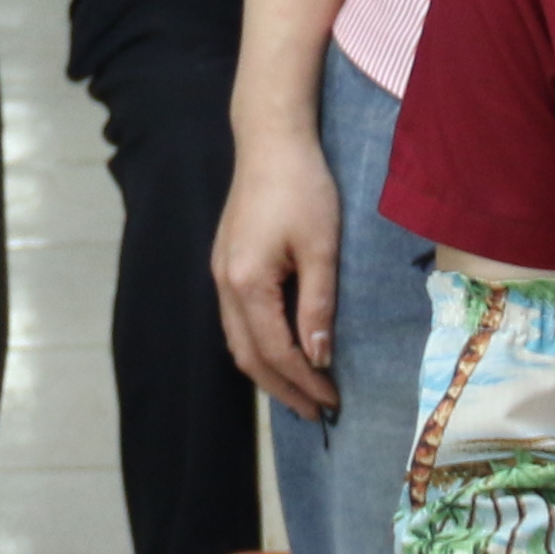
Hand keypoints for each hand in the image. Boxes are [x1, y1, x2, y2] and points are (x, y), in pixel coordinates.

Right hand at [212, 120, 344, 420]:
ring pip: (238, 341)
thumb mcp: (322, 248)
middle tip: (319, 414)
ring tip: (302, 393)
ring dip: (269, 372)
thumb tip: (319, 359)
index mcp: (247, 283)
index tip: (334, 402)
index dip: (305, 382)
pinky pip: (237, 321)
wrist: (271, 140)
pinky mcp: (226, 262)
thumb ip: (318, 306)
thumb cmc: (303, 187)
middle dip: (284, 389)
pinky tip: (282, 352)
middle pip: (248, 356)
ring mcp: (220, 273)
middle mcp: (224, 284)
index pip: (277, 351)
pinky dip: (259, 346)